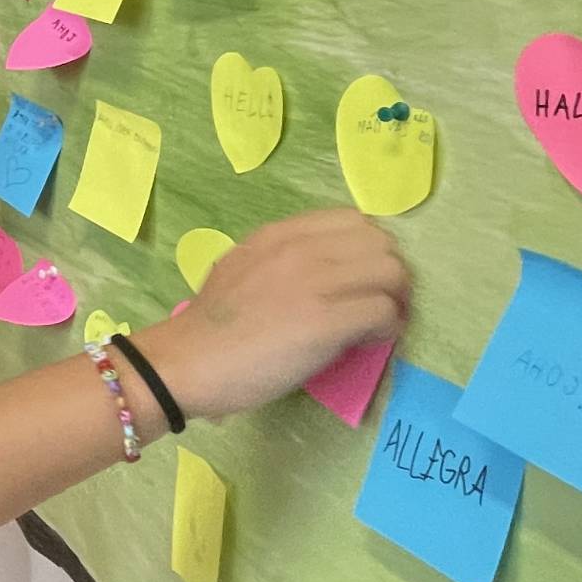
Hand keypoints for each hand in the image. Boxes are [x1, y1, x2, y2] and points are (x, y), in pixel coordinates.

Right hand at [135, 208, 408, 421]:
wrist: (186, 362)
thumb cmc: (210, 326)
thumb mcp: (240, 267)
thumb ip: (281, 260)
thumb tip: (324, 275)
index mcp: (278, 234)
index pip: (352, 220)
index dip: (367, 250)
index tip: (361, 278)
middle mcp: (300, 249)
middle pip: (381, 243)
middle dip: (389, 274)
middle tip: (378, 302)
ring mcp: (315, 283)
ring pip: (391, 273)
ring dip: (394, 300)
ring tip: (378, 323)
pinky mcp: (326, 322)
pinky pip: (384, 312)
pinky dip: (388, 328)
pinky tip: (370, 342)